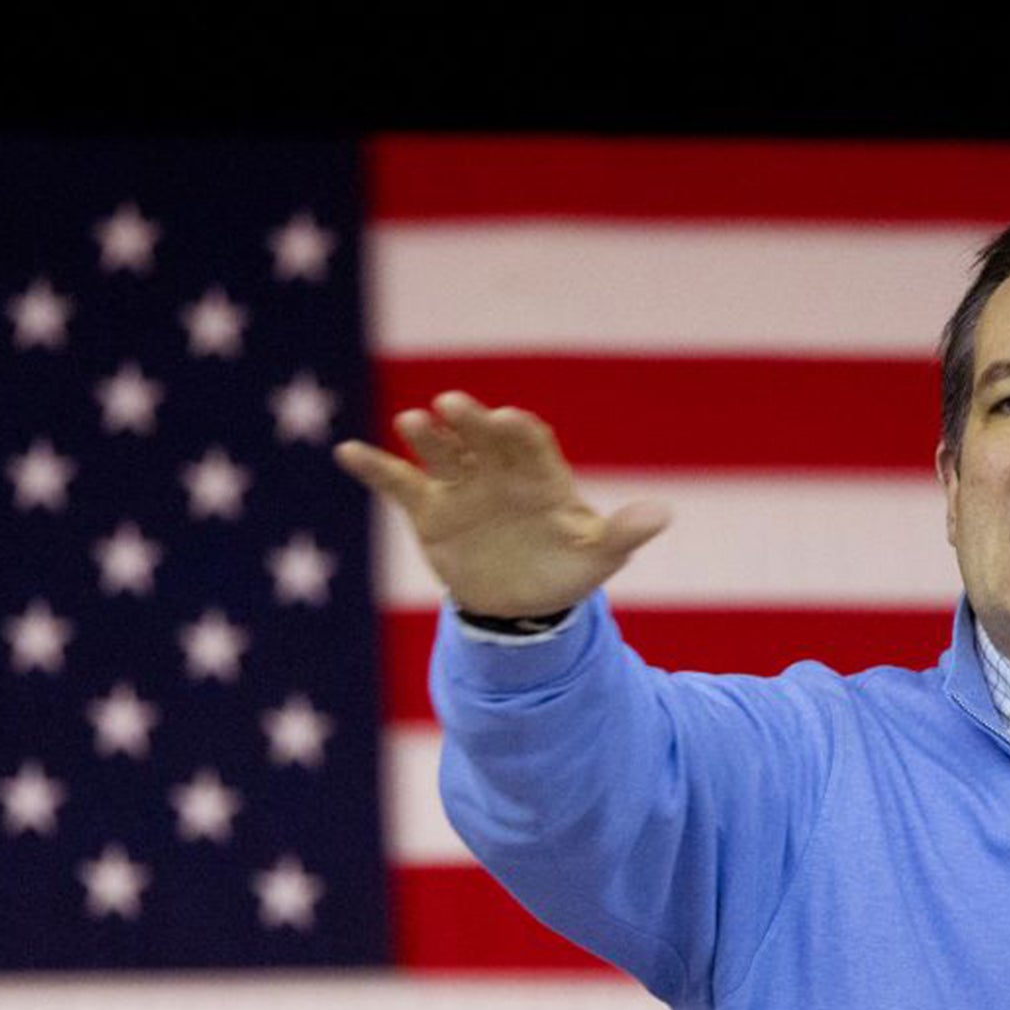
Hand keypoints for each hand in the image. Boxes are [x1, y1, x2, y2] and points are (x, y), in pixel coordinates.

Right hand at [333, 391, 670, 616]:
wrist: (522, 604)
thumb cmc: (565, 568)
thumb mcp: (598, 556)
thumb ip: (624, 533)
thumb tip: (662, 516)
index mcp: (539, 473)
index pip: (528, 444)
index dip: (517, 432)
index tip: (507, 421)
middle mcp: (496, 469)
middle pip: (479, 438)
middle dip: (468, 422)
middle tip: (453, 405)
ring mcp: (460, 485)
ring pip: (440, 453)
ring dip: (425, 437)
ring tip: (411, 423)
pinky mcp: (430, 509)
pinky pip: (399, 484)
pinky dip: (374, 468)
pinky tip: (347, 452)